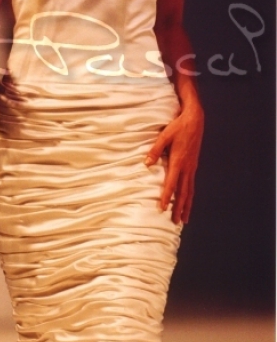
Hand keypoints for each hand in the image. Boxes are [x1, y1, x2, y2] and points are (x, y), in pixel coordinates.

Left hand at [145, 104, 203, 224]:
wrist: (195, 120)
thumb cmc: (178, 127)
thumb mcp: (164, 136)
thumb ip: (155, 150)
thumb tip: (146, 163)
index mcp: (178, 161)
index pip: (171, 183)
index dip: (167, 197)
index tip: (163, 208)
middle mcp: (187, 167)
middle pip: (183, 192)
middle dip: (179, 208)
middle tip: (175, 222)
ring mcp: (192, 167)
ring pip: (189, 191)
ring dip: (187, 205)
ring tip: (184, 219)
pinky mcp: (194, 165)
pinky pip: (192, 184)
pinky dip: (190, 196)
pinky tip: (188, 201)